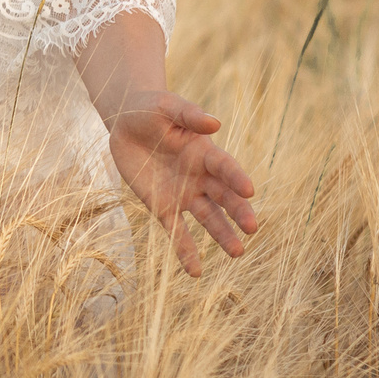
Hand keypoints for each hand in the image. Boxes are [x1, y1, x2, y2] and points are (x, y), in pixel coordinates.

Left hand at [105, 92, 257, 276]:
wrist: (126, 122)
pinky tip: (195, 271)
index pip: (225, 167)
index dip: (236, 177)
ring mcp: (184, 194)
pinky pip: (177, 231)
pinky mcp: (163, 207)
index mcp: (204, 152)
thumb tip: (214, 122)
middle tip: (252, 228)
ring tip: (237, 253)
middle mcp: (200, 177)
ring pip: (208, 218)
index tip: (249, 190)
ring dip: (222, 235)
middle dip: (238, 211)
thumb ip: (189, 114)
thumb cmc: (151, 109)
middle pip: (223, 197)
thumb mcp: (167, 106)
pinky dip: (186, 251)